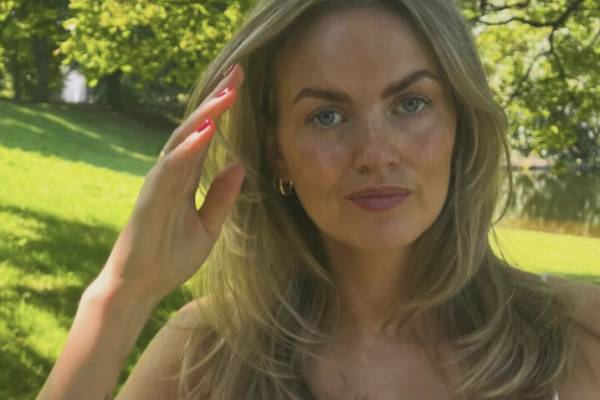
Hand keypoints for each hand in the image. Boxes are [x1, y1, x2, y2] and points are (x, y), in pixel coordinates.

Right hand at [87, 64, 245, 303]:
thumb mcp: (208, 226)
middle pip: (195, 128)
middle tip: (238, 72)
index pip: (205, 135)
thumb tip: (238, 165)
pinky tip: (207, 132)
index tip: (241, 85)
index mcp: (185, 178)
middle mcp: (171, 173)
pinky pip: (170, 168)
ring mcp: (159, 183)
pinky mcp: (151, 198)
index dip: (221, 109)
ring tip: (228, 94)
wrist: (140, 287)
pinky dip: (188, 148)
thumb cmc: (169, 257)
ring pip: (181, 140)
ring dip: (205, 115)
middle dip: (216, 100)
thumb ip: (221, 196)